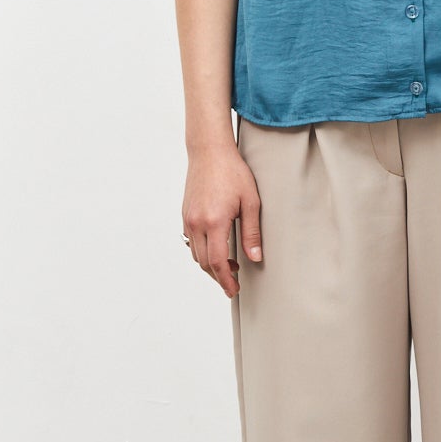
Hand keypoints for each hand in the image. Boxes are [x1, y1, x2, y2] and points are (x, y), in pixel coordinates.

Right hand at [183, 148, 262, 296]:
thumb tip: (255, 258)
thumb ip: (252, 232)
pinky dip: (202, 252)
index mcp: (214, 222)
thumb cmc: (232, 172)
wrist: (209, 151)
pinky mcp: (185, 214)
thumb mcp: (251, 202)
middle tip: (234, 282)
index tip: (234, 290)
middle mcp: (197, 223)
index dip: (226, 280)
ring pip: (196, 254)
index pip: (217, 262)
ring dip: (210, 265)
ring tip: (229, 266)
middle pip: (204, 263)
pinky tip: (216, 249)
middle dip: (219, 277)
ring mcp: (188, 219)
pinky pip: (191, 241)